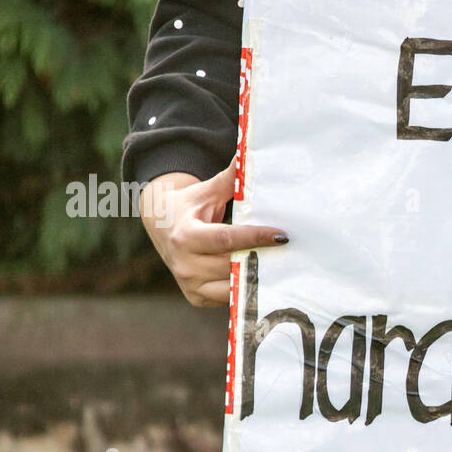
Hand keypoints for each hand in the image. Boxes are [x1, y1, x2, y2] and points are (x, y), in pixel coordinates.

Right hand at [139, 159, 287, 306]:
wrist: (161, 227)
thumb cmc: (190, 206)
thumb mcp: (206, 191)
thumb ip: (230, 178)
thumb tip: (248, 153)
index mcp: (185, 237)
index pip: (226, 239)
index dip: (255, 237)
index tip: (282, 235)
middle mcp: (185, 265)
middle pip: (232, 265)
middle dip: (261, 258)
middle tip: (291, 252)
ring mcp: (190, 285)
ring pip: (233, 285)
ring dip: (257, 276)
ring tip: (282, 264)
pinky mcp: (197, 298)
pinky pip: (229, 297)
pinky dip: (247, 288)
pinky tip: (265, 278)